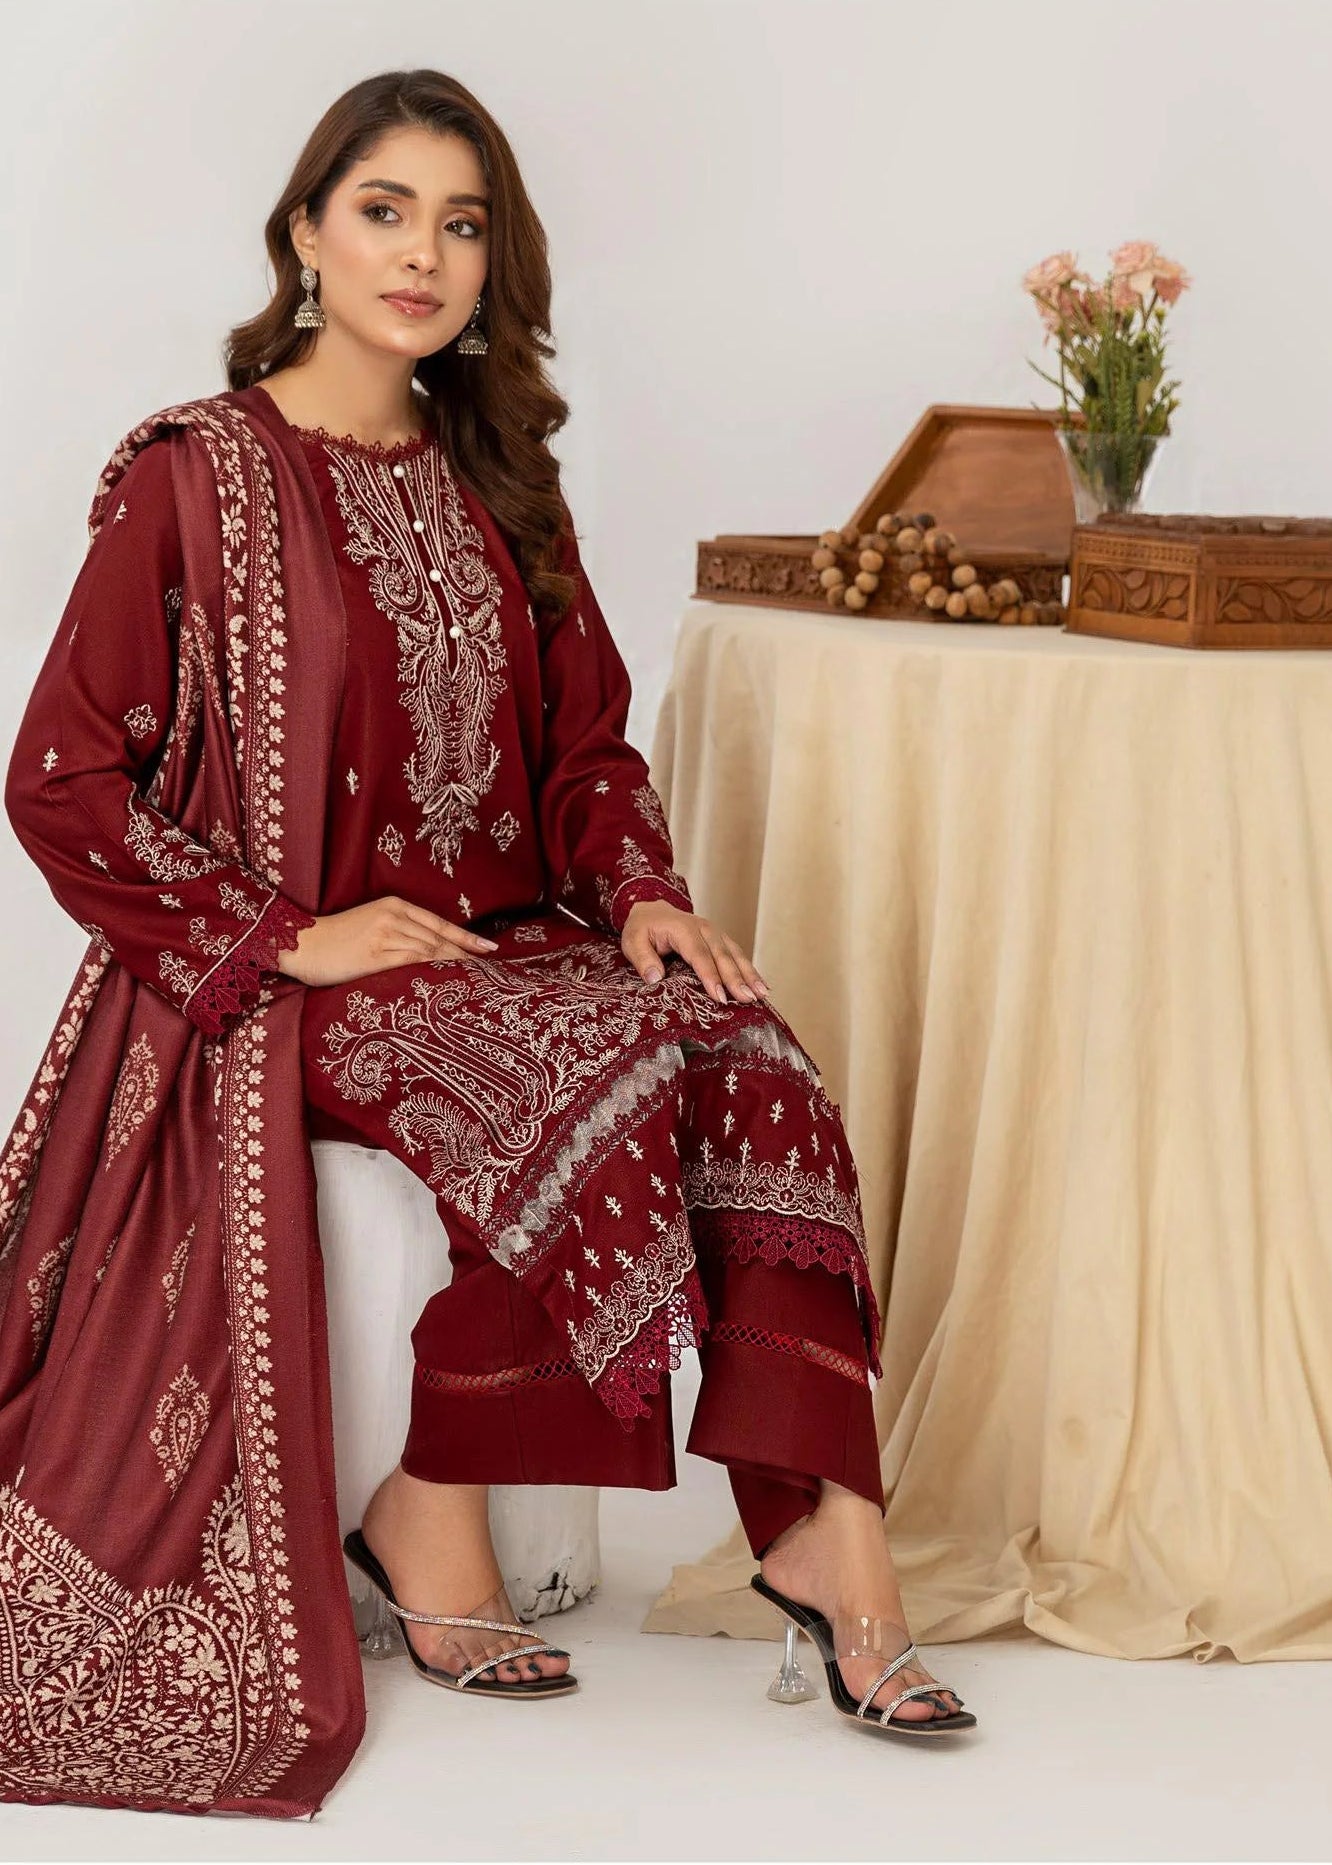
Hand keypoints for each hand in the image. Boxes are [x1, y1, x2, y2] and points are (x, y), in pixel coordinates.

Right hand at [275, 895, 498, 986]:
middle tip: (492, 966)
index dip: (466, 937)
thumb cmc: (335, 940)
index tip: (489, 948)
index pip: (439, 923)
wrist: (301, 945)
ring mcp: (384, 934)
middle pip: (440, 937)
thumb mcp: (371, 926)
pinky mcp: (374, 954)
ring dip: (456, 963)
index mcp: (393, 905)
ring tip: (477, 977)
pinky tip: (449, 978)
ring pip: (431, 949)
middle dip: (468, 953)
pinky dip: (434, 968)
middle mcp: (392, 915)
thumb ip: (398, 933)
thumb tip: (427, 952)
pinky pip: (412, 960)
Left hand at [620, 900, 769, 1004]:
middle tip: (748, 999)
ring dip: (750, 975)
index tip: (719, 997)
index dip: (710, 976)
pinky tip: (761, 985)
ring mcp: (716, 933)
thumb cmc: (642, 928)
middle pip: (723, 956)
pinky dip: (750, 970)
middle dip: (737, 979)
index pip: (699, 955)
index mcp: (683, 929)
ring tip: (762, 994)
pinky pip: (738, 954)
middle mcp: (704, 928)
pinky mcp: (721, 939)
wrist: (652, 910)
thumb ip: (642, 959)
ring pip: (735, 954)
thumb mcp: (632, 941)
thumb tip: (655, 978)